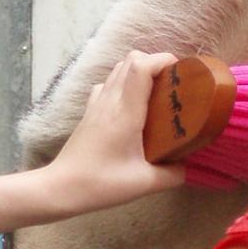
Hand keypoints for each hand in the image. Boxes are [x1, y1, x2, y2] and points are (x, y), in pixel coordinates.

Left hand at [43, 50, 185, 214]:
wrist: (60, 188)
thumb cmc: (100, 184)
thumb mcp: (144, 184)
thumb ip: (173, 174)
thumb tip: (187, 165)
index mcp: (125, 112)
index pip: (141, 66)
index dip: (163, 60)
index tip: (183, 72)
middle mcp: (109, 101)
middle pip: (130, 60)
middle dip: (156, 63)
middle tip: (174, 84)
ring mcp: (96, 105)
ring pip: (118, 69)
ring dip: (139, 72)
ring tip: (157, 93)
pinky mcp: (89, 113)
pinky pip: (107, 85)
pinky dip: (123, 84)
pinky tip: (131, 105)